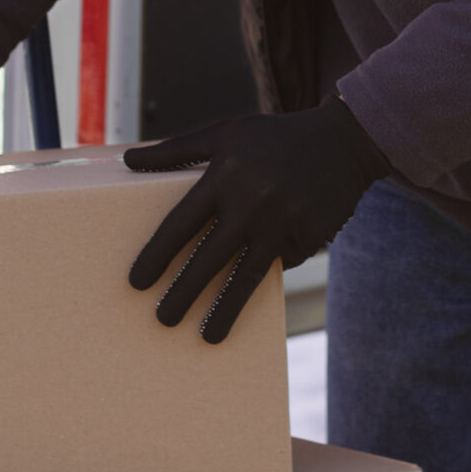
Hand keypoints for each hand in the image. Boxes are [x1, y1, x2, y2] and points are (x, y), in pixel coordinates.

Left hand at [123, 98, 391, 342]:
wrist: (343, 140)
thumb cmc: (273, 137)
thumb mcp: (225, 133)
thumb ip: (175, 149)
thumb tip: (127, 160)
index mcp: (225, 174)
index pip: (181, 224)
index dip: (156, 256)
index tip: (137, 283)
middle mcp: (252, 201)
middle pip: (208, 259)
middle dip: (182, 294)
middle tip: (162, 320)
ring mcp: (283, 222)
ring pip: (245, 277)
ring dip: (224, 311)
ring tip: (207, 337)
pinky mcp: (308, 237)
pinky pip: (281, 263)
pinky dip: (268, 268)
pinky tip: (263, 269)